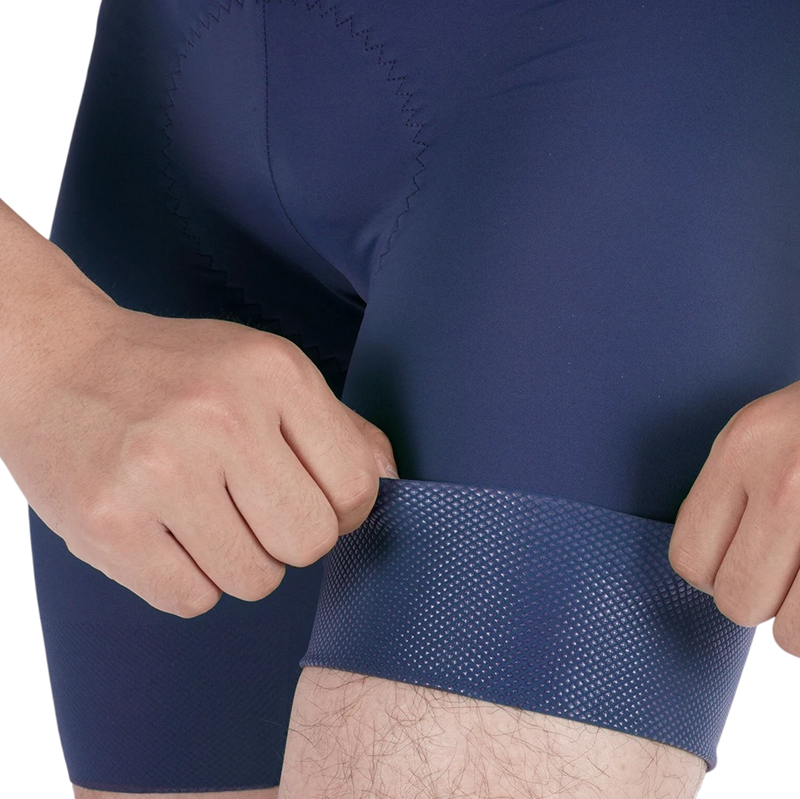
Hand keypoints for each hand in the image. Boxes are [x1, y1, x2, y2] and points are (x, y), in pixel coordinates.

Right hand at [0, 299, 397, 617]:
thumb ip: (338, 427)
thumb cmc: (176, 373)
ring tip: (204, 514)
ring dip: (239, 560)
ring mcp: (159, 470)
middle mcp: (220, 417)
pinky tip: (167, 532)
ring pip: (255, 580)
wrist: (58, 363)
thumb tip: (391, 484)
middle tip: (254, 508)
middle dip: (291, 538)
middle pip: (309, 542)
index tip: (311, 499)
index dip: (343, 509)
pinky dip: (190, 578)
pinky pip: (192, 599)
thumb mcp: (265, 369)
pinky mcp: (108, 522)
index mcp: (274, 372)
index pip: (356, 488)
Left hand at [668, 381, 799, 655]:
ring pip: (790, 634)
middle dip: (761, 599)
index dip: (714, 572)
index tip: (741, 561)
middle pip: (737, 600)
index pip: (689, 557)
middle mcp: (786, 482)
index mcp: (744, 448)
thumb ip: (732, 488)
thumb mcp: (766, 429)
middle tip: (788, 573)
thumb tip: (707, 568)